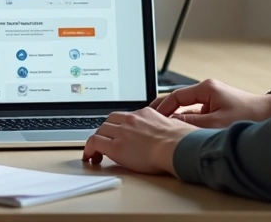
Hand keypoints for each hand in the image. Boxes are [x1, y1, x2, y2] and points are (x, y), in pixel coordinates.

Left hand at [81, 108, 195, 174]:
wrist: (177, 147)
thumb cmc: (181, 141)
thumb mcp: (174, 126)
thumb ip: (165, 127)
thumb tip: (168, 134)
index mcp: (146, 113)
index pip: (125, 116)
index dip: (117, 125)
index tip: (117, 132)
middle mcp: (131, 119)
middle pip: (109, 121)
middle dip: (105, 131)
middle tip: (105, 142)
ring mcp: (122, 132)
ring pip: (100, 130)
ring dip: (98, 140)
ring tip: (96, 152)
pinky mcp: (116, 146)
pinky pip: (94, 143)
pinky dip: (89, 149)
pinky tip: (90, 157)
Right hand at [150, 79, 270, 127]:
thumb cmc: (248, 116)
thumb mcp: (214, 122)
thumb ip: (190, 123)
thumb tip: (170, 124)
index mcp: (206, 88)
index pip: (175, 96)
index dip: (162, 108)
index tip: (152, 118)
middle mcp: (208, 91)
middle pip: (179, 100)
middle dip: (165, 111)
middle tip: (150, 120)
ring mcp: (213, 99)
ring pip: (188, 108)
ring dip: (178, 118)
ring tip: (164, 129)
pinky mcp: (218, 108)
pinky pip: (197, 113)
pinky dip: (189, 121)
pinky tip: (183, 131)